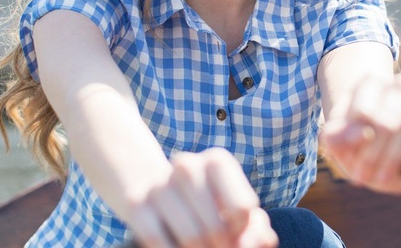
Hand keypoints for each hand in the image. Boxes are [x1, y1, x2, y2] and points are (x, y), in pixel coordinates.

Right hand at [125, 148, 277, 247]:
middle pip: (217, 229)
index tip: (234, 232)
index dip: (242, 230)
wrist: (152, 190)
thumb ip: (255, 227)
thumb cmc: (205, 203)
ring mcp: (159, 184)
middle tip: (218, 246)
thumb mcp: (233, 209)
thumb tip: (265, 242)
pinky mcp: (136, 205)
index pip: (244, 209)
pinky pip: (160, 244)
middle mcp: (187, 166)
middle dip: (222, 247)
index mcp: (217, 161)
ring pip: (192, 238)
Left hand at [321, 72, 400, 193]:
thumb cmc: (355, 143)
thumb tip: (363, 134)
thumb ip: (337, 136)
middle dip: (374, 156)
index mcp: (370, 84)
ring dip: (395, 157)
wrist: (383, 153)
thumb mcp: (336, 142)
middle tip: (364, 177)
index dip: (358, 145)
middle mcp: (399, 85)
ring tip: (382, 177)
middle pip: (388, 122)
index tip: (353, 168)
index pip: (365, 112)